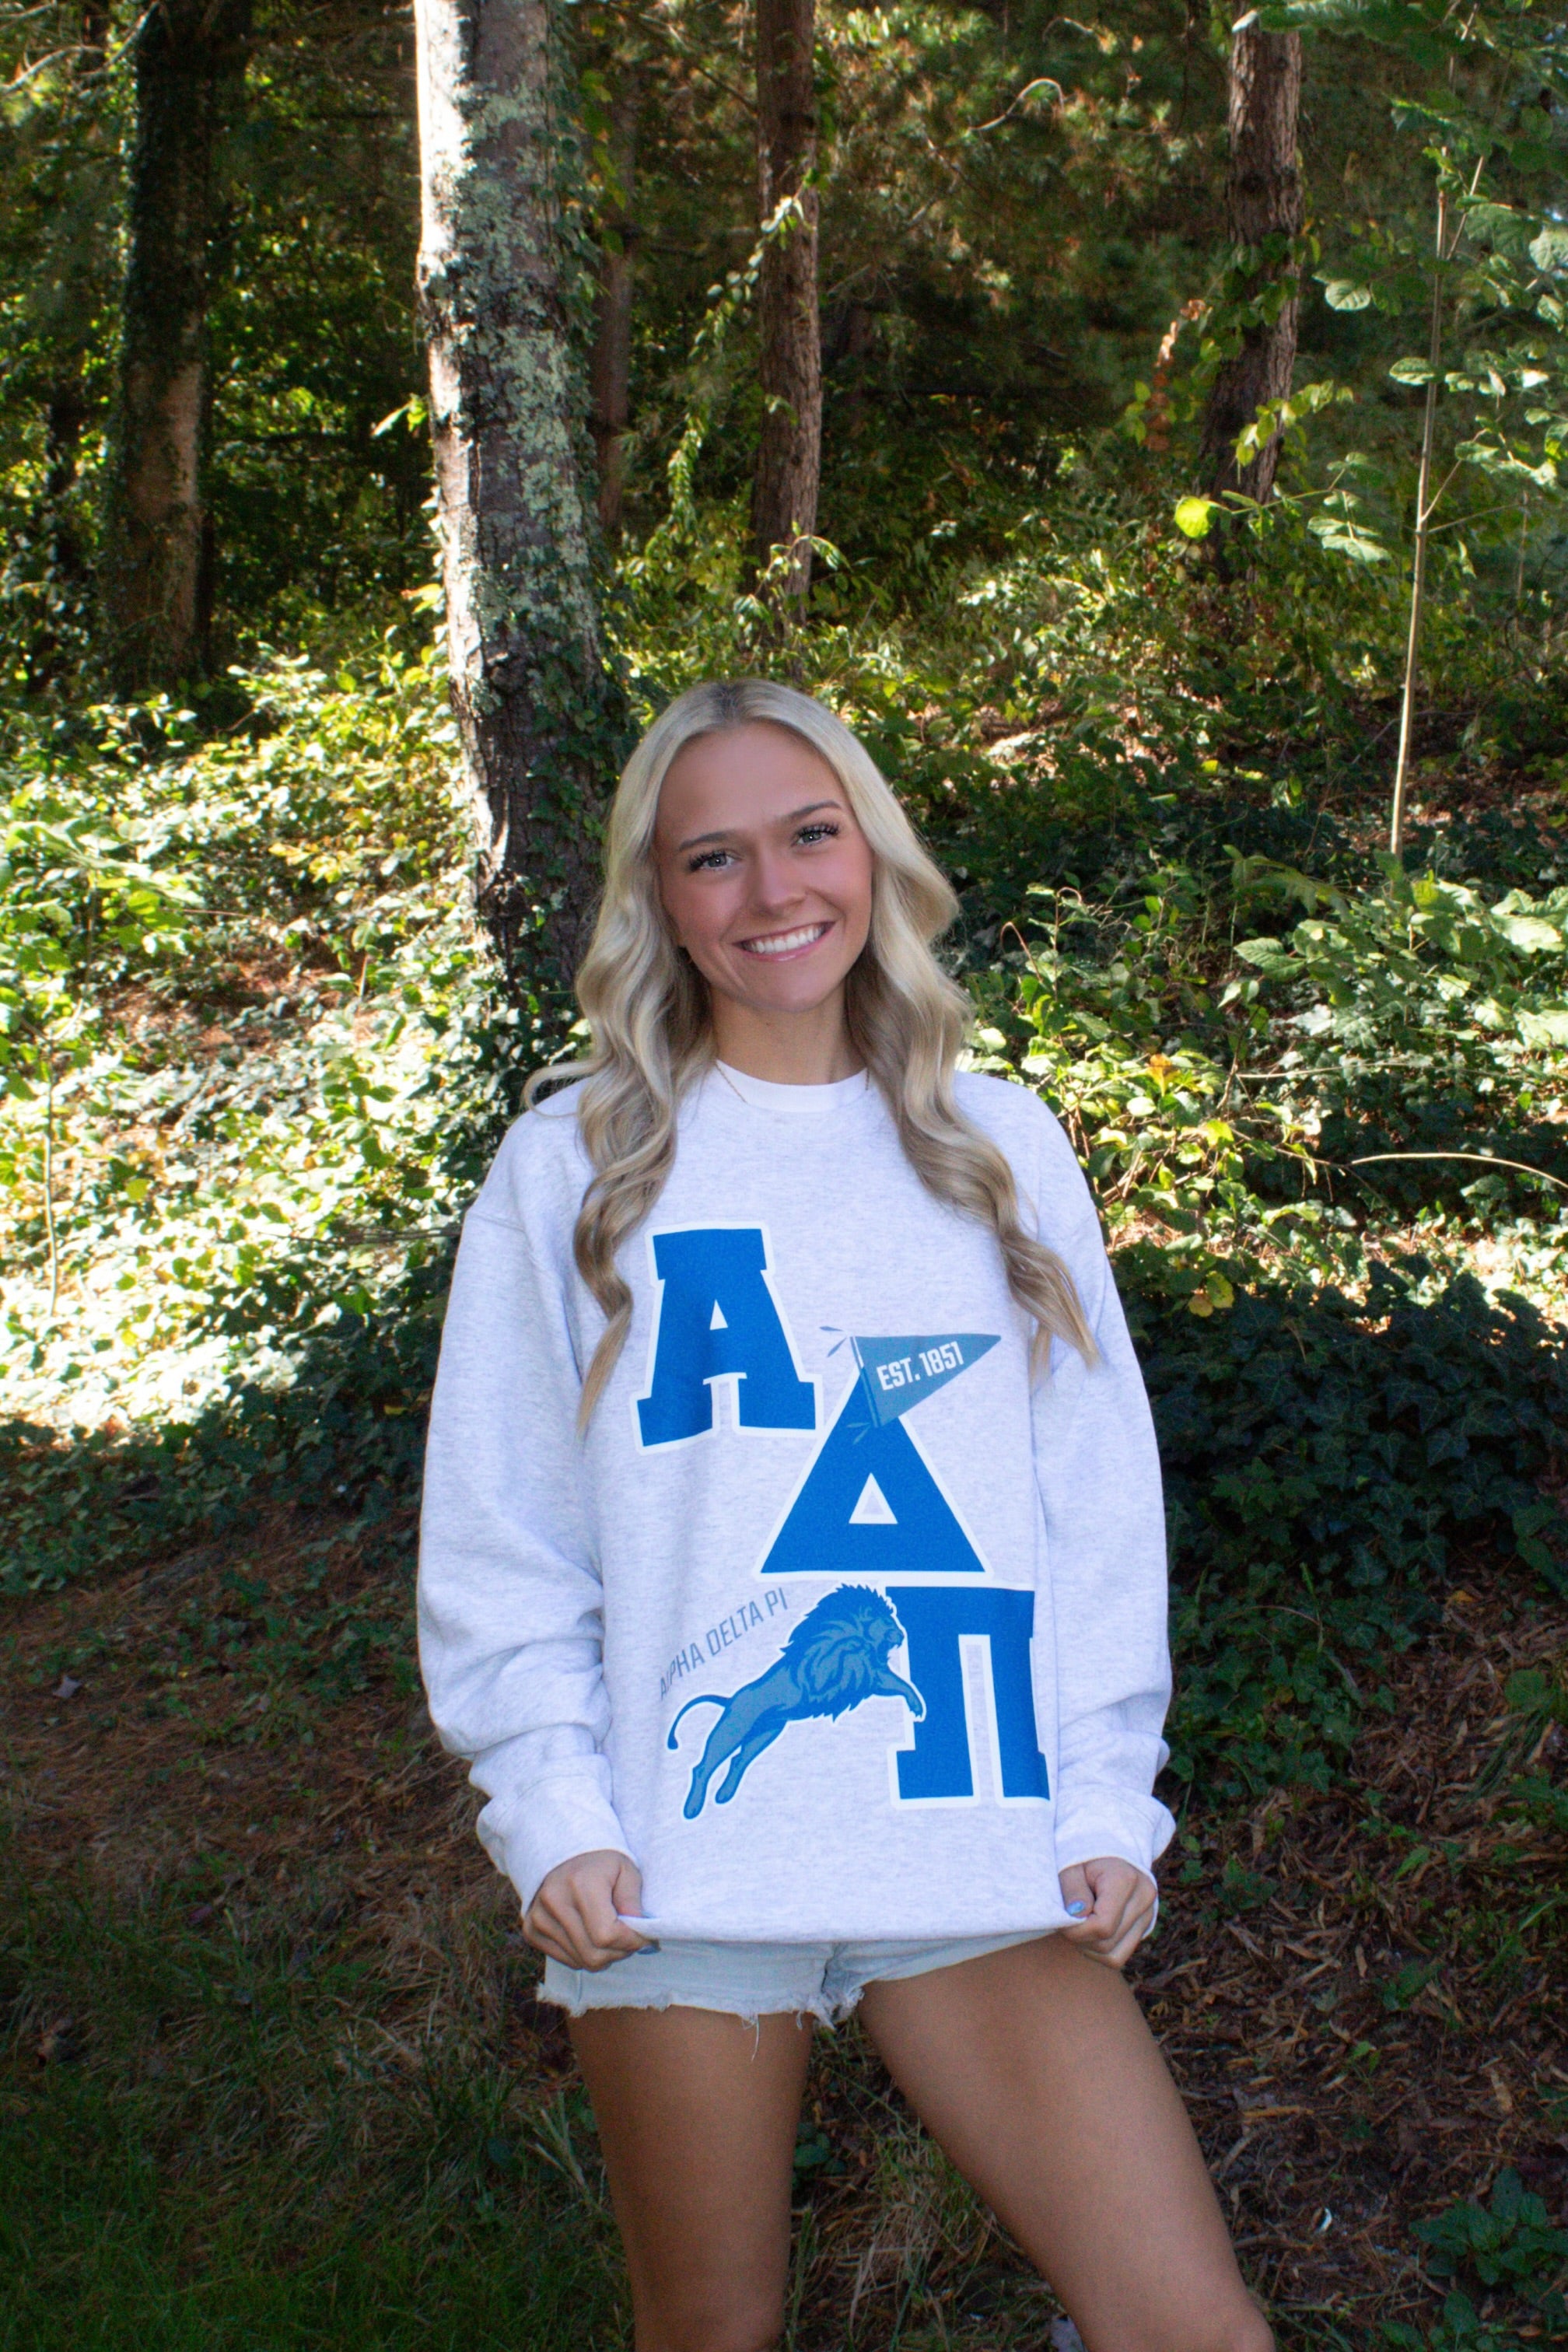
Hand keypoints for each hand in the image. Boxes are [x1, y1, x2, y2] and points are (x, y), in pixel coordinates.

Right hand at [523, 1850, 650, 1970]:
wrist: (564, 1853)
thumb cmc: (601, 1863)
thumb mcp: (627, 1871)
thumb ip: (634, 1902)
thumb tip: (639, 1934)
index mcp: (580, 1884)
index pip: (607, 1936)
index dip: (631, 1942)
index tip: (643, 1935)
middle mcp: (554, 1902)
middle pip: (594, 1955)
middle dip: (620, 1952)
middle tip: (629, 1937)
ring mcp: (538, 1918)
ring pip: (582, 1962)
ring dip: (604, 1955)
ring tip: (610, 1932)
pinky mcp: (531, 1931)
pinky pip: (567, 1961)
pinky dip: (585, 1955)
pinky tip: (590, 1934)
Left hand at [1059, 1856, 1155, 1967]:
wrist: (1103, 1852)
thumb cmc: (1081, 1857)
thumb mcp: (1069, 1867)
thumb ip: (1072, 1891)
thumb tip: (1076, 1916)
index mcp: (1125, 1879)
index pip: (1102, 1925)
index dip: (1077, 1930)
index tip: (1062, 1918)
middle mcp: (1144, 1898)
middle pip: (1107, 1942)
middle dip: (1080, 1938)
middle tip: (1066, 1920)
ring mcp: (1148, 1914)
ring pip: (1114, 1956)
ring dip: (1088, 1947)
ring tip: (1078, 1925)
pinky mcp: (1144, 1926)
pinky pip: (1118, 1957)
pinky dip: (1099, 1952)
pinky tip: (1089, 1933)